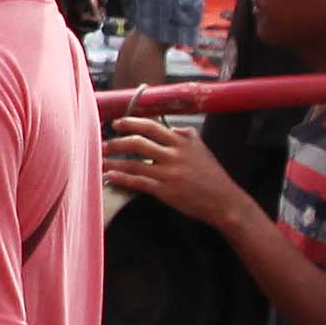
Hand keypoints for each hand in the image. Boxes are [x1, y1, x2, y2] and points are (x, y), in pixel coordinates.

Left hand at [103, 118, 248, 227]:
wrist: (224, 201)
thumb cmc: (212, 175)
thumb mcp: (201, 148)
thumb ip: (186, 135)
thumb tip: (172, 128)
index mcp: (182, 141)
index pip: (151, 126)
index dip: (131, 123)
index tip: (117, 123)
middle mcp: (174, 155)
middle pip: (138, 142)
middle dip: (117, 141)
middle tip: (104, 142)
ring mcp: (169, 173)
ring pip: (134, 163)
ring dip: (114, 161)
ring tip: (101, 160)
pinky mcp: (166, 191)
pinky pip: (138, 182)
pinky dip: (122, 178)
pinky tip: (110, 176)